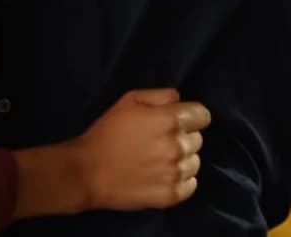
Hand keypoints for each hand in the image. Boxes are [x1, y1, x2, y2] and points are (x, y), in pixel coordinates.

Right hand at [72, 88, 208, 211]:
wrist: (88, 172)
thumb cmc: (107, 132)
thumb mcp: (128, 100)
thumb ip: (161, 96)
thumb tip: (180, 100)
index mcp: (170, 120)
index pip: (203, 115)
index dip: (191, 116)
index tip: (178, 121)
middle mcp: (178, 146)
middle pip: (198, 139)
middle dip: (183, 137)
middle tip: (159, 142)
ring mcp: (176, 173)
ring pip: (195, 162)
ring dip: (182, 160)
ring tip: (158, 161)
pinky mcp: (172, 195)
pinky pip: (191, 184)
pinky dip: (181, 180)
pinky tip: (161, 176)